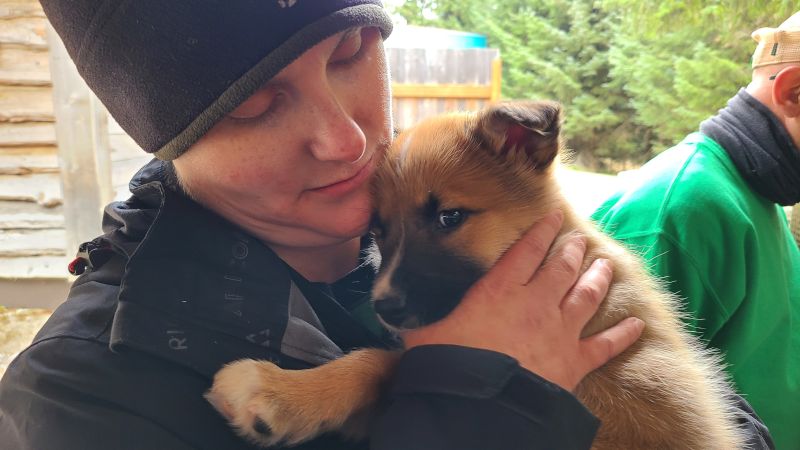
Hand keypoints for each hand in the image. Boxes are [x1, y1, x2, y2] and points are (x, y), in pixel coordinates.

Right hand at [402, 210, 644, 391]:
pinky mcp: (574, 363)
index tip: (554, 216)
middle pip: (561, 268)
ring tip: (604, 265)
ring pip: (585, 296)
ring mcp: (559, 332)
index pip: (526, 251)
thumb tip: (395, 295)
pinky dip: (622, 335)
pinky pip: (605, 346)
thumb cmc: (448, 366)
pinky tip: (635, 324)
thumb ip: (420, 308)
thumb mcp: (423, 330)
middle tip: (579, 239)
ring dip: (596, 278)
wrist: (479, 407)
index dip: (542, 231)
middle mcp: (535, 303)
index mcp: (500, 290)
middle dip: (571, 250)